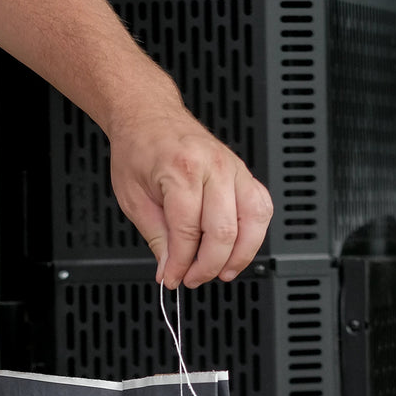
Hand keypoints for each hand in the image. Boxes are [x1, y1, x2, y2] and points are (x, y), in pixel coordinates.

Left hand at [108, 108, 272, 288]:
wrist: (149, 116)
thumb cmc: (139, 150)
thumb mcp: (133, 199)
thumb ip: (156, 238)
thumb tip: (169, 270)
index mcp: (181, 170)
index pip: (187, 232)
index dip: (180, 264)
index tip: (172, 278)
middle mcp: (213, 167)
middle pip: (223, 232)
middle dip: (207, 265)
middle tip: (192, 278)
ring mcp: (234, 168)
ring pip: (253, 221)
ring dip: (239, 256)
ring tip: (221, 272)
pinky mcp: (244, 173)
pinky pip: (261, 208)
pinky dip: (254, 234)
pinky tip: (238, 249)